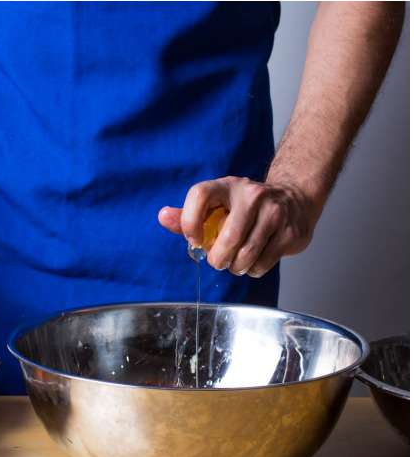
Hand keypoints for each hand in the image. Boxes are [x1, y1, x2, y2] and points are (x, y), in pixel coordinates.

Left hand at [157, 176, 320, 277]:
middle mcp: (253, 194)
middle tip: (218, 261)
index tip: (194, 242)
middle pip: (229, 238)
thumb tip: (162, 216)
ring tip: (236, 261)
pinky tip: (255, 259)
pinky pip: (263, 263)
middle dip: (218, 259)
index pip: (200, 195)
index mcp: (227, 186)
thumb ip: (187, 215)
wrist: (294, 199)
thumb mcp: (216, 205)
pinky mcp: (290, 231)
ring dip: (236, 267)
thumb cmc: (245, 208)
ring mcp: (275, 211)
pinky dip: (254, 269)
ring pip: (246, 254)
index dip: (190, 223)